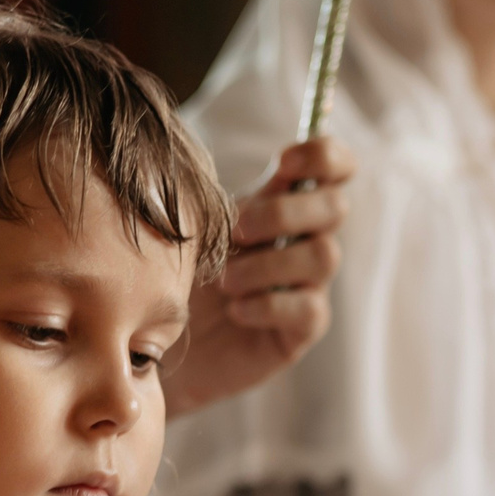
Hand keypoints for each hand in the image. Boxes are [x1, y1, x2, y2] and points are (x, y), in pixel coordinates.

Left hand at [162, 138, 357, 418]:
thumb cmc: (176, 271)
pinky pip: (309, 309)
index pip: (334, 166)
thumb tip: (257, 170)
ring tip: (225, 281)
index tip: (284, 162)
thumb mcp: (192, 223)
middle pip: (336, 208)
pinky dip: (268, 305)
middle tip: (237, 231)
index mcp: (284, 204)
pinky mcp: (302, 329)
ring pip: (323, 257)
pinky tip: (236, 310)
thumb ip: (225, 193)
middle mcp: (305, 241)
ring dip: (268, 264)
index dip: (324, 156)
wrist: (159, 339)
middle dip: (283, 213)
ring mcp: (308, 285)